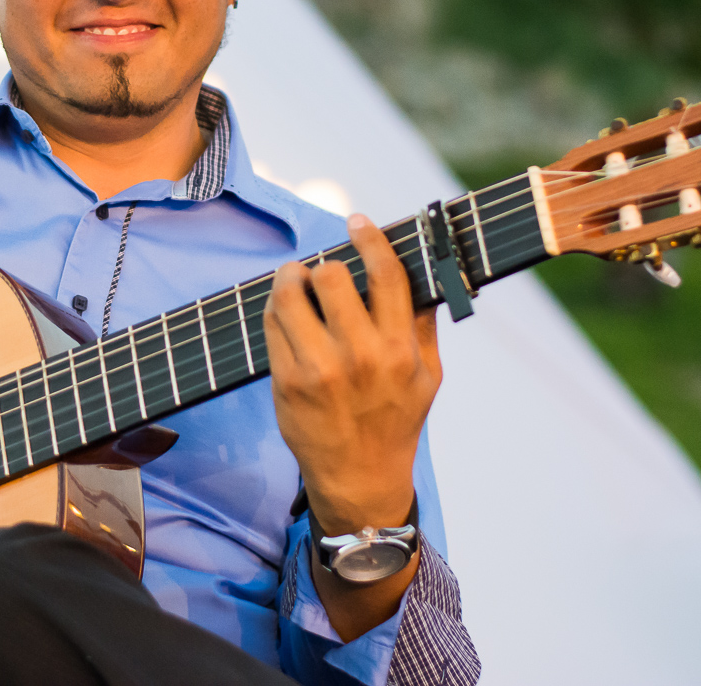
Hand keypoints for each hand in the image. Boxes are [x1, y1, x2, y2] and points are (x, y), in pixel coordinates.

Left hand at [265, 213, 440, 536]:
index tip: (357, 221)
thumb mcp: (428, 376)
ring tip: (297, 281)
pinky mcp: (286, 382)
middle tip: (323, 272)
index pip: (386, 275)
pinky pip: (272, 324)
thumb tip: (424, 269)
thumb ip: (422, 323)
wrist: (359, 479)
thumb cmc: (396, 420)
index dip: (369, 238)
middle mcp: (360, 357)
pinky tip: (286, 310)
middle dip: (326, 266)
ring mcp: (319, 370)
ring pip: (291, 295)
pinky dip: (276, 308)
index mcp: (400, 350)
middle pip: (332, 277)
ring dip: (291, 279)